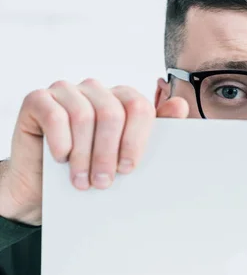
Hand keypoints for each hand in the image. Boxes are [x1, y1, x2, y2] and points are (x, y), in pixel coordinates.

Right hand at [0, 79, 188, 225]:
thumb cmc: (90, 168)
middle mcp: (95, 89)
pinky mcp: (37, 99)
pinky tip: (60, 158)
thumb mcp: (125, 154)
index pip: (139, 108)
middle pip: (112, 113)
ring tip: (82, 180)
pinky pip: (54, 115)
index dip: (135, 140)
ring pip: (84, 116)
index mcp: (121, 97)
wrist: (43, 186)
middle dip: (109, 152)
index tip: (129, 168)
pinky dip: (60, 141)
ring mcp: (65, 90)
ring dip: (83, 155)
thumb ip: (155, 129)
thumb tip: (180, 105)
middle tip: (104, 182)